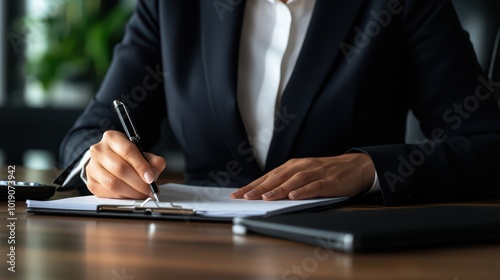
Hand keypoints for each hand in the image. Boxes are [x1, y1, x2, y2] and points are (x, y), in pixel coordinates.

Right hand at [85, 130, 166, 198]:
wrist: (111, 161)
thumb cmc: (128, 158)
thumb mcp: (143, 154)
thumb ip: (154, 162)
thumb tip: (153, 175)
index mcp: (112, 138)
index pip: (127, 151)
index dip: (141, 166)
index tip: (151, 178)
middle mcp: (98, 150)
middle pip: (120, 168)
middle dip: (138, 183)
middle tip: (149, 190)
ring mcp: (92, 166)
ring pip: (112, 182)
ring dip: (131, 192)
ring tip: (142, 194)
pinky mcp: (90, 182)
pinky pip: (107, 192)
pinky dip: (121, 196)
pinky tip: (130, 195)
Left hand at [230, 153, 374, 199]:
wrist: (356, 166)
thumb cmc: (327, 172)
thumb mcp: (304, 173)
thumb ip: (288, 181)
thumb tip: (265, 194)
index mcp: (293, 166)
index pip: (268, 176)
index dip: (252, 185)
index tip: (237, 194)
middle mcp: (302, 167)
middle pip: (277, 177)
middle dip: (260, 187)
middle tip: (244, 196)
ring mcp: (316, 173)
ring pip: (293, 181)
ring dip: (278, 189)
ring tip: (265, 198)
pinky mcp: (329, 181)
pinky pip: (314, 186)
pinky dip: (303, 191)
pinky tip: (293, 197)